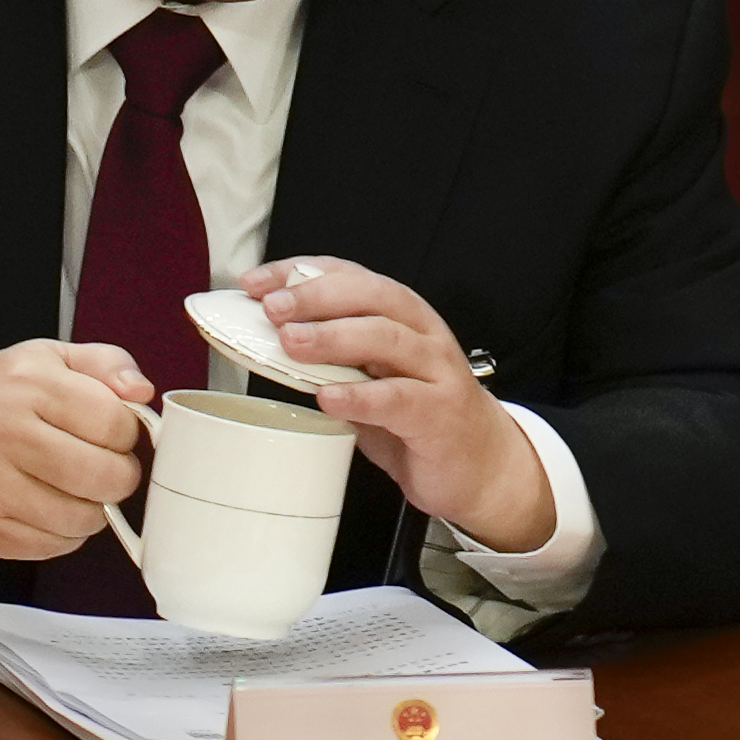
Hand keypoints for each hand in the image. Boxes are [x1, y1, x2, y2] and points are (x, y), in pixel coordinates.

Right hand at [0, 340, 153, 557]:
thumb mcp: (46, 358)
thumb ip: (105, 364)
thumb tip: (141, 393)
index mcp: (25, 384)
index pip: (113, 422)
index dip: (127, 432)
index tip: (115, 432)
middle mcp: (1, 433)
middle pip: (104, 477)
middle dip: (118, 475)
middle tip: (104, 464)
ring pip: (83, 519)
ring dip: (92, 507)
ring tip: (72, 484)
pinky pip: (55, 546)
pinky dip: (63, 531)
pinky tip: (45, 503)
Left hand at [240, 257, 553, 552]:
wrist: (482, 467)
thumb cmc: (420, 416)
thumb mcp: (372, 376)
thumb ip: (333, 358)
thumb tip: (269, 341)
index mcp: (402, 316)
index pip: (350, 276)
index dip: (301, 272)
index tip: (257, 282)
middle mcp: (422, 334)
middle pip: (372, 296)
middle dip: (318, 297)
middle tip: (274, 308)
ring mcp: (436, 372)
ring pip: (387, 338)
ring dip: (334, 337)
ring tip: (292, 342)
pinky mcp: (440, 414)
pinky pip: (399, 399)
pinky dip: (360, 396)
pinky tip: (329, 397)